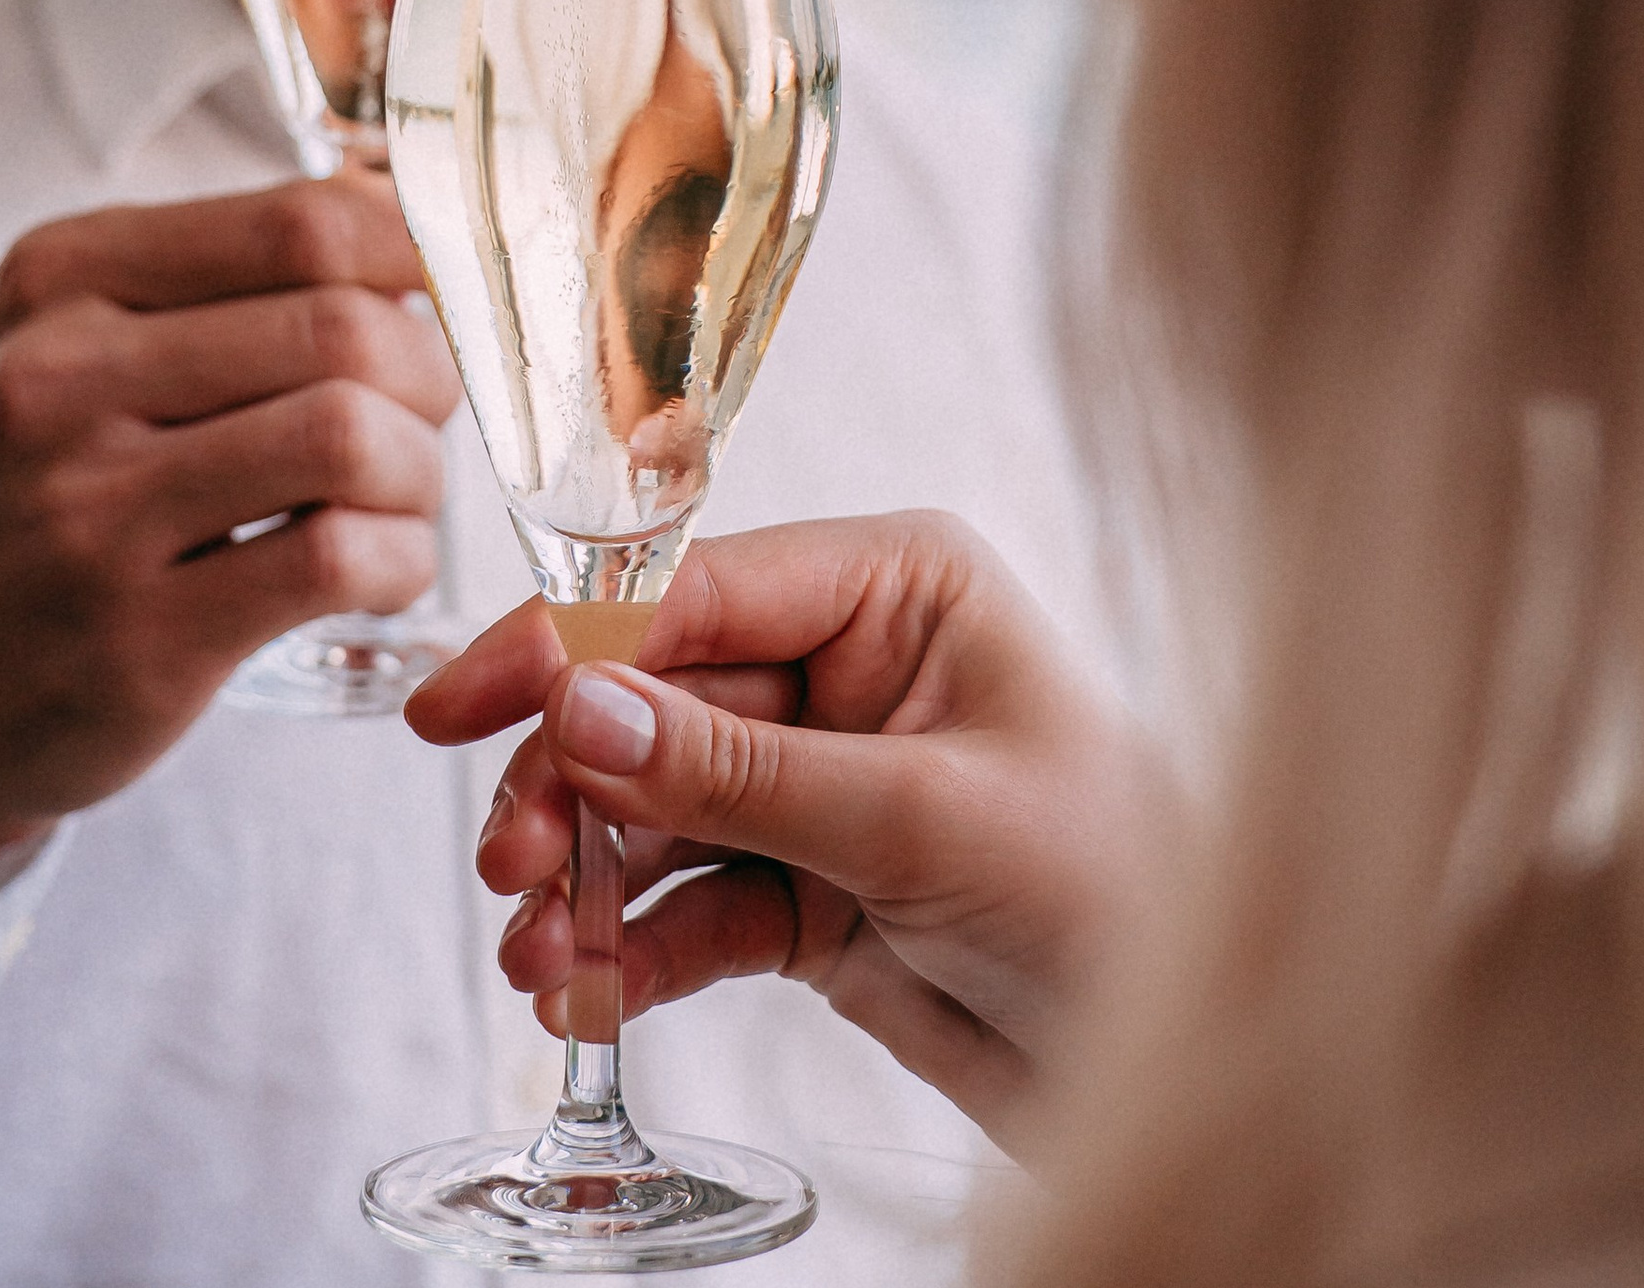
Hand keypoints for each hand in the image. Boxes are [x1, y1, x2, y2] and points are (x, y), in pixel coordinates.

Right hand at [0, 173, 461, 893]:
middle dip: (430, 376)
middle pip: (343, 327)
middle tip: (427, 420)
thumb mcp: (78, 352)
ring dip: (420, 471)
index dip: (417, 255)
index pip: (301, 222)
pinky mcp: (137, 639)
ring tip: (402, 499)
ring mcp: (89, 513)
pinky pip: (334, 559)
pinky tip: (382, 569)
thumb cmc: (37, 501)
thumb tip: (409, 219)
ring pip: (348, 435)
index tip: (446, 299)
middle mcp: (59, 378)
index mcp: (60, 278)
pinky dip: (400, 559)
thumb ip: (224, 282)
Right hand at [405, 513, 1156, 1149]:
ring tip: (542, 952)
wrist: (1182, 1056)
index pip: (695, 593)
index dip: (566, 646)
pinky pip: (692, 901)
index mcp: (896, 588)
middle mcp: (849, 666)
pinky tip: (589, 993)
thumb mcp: (921, 817)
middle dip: (572, 785)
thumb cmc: (1115, 888)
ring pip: (656, 808)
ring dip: (589, 877)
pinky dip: (633, 947)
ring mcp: (822, 778)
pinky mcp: (810, 887)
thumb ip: (741, 771)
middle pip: (654, 703)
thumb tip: (581, 709)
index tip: (461, 705)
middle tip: (515, 866)